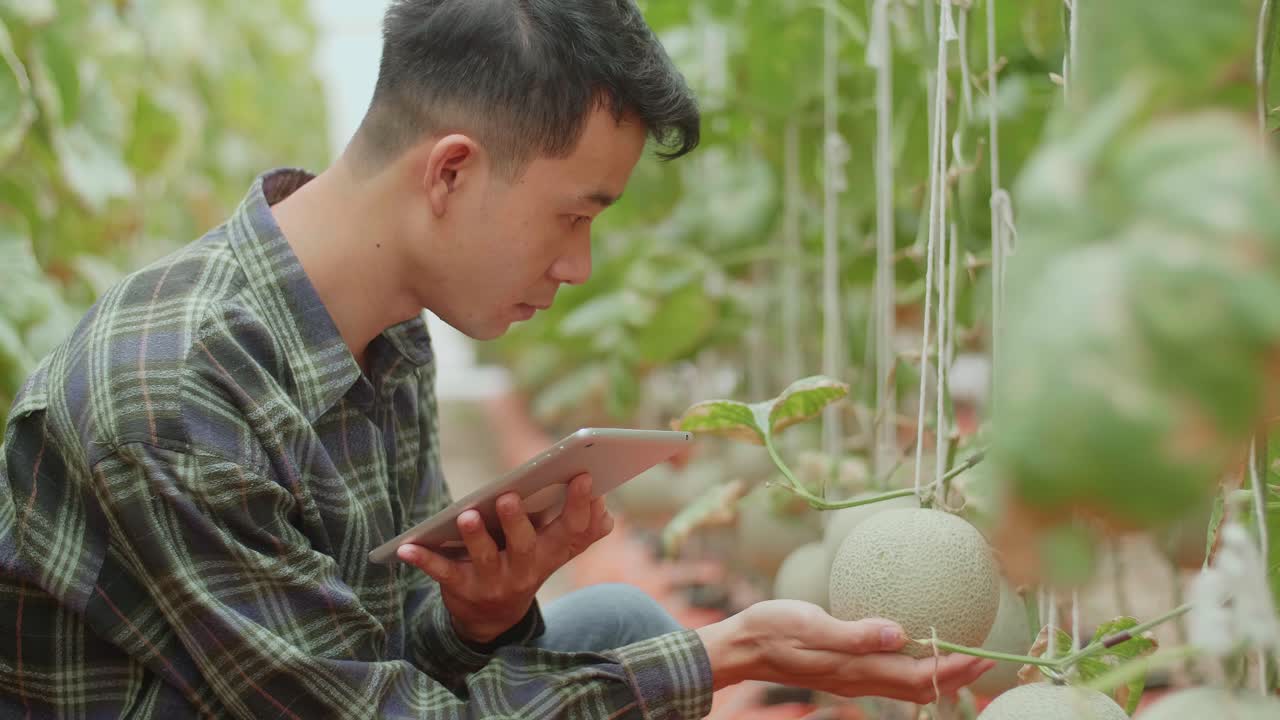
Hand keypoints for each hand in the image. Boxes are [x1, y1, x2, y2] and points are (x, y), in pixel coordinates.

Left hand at [397, 473, 613, 643]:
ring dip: (474, 536)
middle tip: (510, 497)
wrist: (491, 617)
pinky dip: (422, 559)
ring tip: (467, 515)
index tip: (585, 477)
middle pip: (526, 545)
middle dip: (518, 522)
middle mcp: (525, 570)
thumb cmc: (525, 563)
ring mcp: (492, 581)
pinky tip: (405, 547)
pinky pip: (441, 572)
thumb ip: (580, 530)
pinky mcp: (460, 588)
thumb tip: (607, 510)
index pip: (573, 532)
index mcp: (551, 554)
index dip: (580, 506)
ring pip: (484, 558)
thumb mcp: (554, 551)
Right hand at [696, 600, 994, 704]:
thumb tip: (899, 633)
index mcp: (856, 668)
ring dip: (939, 674)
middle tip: (985, 655)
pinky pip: (890, 675)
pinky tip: (917, 643)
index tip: (981, 653)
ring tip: (962, 653)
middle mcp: (860, 679)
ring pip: (907, 685)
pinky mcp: (845, 669)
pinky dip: (915, 665)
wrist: (743, 646)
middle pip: (921, 688)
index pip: (918, 677)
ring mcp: (852, 677)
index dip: (953, 669)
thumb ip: (854, 632)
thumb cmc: (773, 628)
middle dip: (957, 676)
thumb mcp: (810, 623)